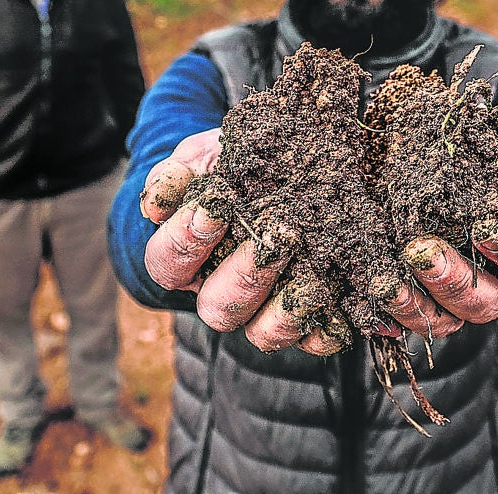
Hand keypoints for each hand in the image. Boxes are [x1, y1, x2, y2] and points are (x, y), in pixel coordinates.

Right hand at [141, 128, 334, 352]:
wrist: (282, 165)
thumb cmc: (232, 166)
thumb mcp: (203, 158)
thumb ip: (179, 174)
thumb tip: (158, 201)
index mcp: (187, 259)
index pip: (167, 265)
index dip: (185, 242)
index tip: (216, 208)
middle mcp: (222, 291)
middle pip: (217, 308)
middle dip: (245, 275)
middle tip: (278, 237)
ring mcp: (264, 309)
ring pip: (263, 332)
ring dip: (285, 309)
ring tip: (312, 274)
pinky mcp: (309, 317)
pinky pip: (316, 340)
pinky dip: (328, 328)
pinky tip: (339, 298)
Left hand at [381, 100, 497, 337]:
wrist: (460, 189)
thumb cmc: (490, 167)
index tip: (483, 227)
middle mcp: (496, 284)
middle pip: (486, 301)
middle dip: (454, 280)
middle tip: (421, 250)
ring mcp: (458, 301)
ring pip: (445, 320)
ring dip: (415, 303)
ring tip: (385, 280)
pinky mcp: (423, 305)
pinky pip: (405, 323)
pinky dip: (387, 315)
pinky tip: (368, 296)